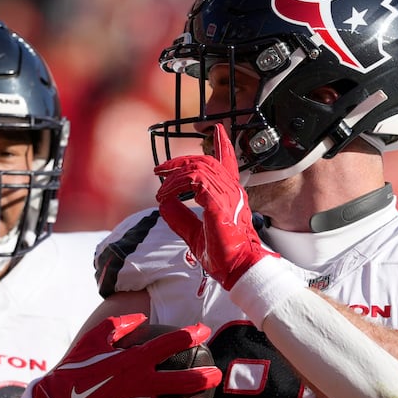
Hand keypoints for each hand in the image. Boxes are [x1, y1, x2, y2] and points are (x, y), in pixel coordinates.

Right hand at [31, 314, 219, 397]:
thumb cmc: (75, 369)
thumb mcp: (94, 338)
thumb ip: (119, 325)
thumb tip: (140, 319)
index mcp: (134, 358)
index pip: (172, 343)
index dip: (192, 334)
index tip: (204, 332)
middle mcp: (141, 383)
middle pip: (186, 380)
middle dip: (206, 377)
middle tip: (216, 375)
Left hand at [155, 124, 273, 289]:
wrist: (238, 269)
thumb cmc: (222, 254)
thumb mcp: (194, 233)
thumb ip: (180, 217)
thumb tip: (164, 202)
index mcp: (230, 195)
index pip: (229, 163)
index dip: (224, 144)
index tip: (219, 128)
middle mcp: (232, 190)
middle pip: (205, 161)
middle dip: (179, 161)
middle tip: (159, 169)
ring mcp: (227, 195)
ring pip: (197, 168)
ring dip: (173, 177)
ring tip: (160, 189)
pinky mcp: (218, 202)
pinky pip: (193, 181)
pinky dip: (175, 185)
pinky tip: (165, 195)